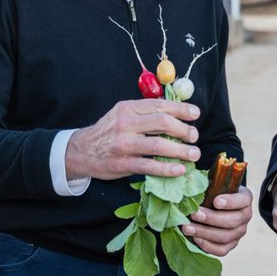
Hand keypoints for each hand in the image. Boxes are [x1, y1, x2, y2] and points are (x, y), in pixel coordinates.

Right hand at [65, 99, 200, 180]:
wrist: (82, 151)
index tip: (195, 114)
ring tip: (193, 154)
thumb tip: (177, 114)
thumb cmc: (109, 132)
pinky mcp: (122, 163)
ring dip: (181, 151)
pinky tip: (179, 170)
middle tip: (194, 137)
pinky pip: (149, 165)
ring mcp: (123, 144)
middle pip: (162, 123)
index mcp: (128, 108)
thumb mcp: (122, 115)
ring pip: (158, 145)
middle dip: (184, 130)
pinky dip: (167, 168)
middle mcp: (125, 124)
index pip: (159, 105)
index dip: (181, 109)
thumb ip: (145, 113)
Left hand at [182, 186, 252, 256]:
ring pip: (226, 237)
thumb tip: (191, 187)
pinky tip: (196, 238)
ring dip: (204, 233)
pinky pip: (222, 250)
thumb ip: (208, 185)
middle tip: (194, 214)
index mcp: (245, 198)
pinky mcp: (231, 244)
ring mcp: (240, 232)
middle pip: (233, 221)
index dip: (230, 202)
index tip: (215, 201)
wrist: (215, 205)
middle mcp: (246, 216)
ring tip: (187, 228)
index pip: (242, 201)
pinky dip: (208, 246)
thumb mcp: (214, 184)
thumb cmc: (214, 191)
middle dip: (211, 218)